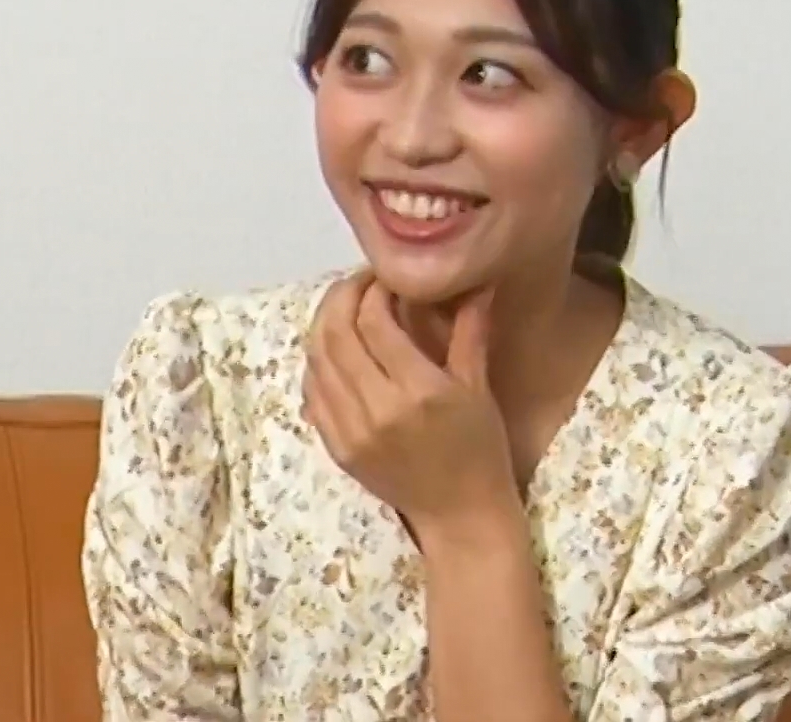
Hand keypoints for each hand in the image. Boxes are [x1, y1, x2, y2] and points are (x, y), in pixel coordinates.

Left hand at [302, 273, 517, 533]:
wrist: (459, 514)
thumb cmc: (479, 449)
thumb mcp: (478, 388)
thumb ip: (470, 330)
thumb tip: (477, 281)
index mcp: (417, 391)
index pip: (374, 321)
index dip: (374, 288)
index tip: (388, 276)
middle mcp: (375, 409)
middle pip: (335, 334)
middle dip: (342, 296)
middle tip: (361, 282)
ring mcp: (349, 431)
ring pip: (315, 359)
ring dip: (325, 324)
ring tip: (347, 308)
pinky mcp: (335, 447)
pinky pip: (312, 391)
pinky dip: (318, 361)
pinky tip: (337, 349)